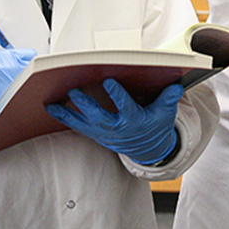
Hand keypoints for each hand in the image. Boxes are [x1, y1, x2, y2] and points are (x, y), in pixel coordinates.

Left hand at [46, 80, 181, 164]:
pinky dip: (65, 118)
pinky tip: (52, 108)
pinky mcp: (96, 134)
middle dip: (86, 105)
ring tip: (53, 104)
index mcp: (135, 120)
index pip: (126, 108)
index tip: (109, 81)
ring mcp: (105, 133)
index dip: (117, 95)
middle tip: (74, 91)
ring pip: (85, 124)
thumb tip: (176, 87)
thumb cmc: (155, 124)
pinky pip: (78, 127)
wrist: (148, 147)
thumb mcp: (165, 113)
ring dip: (68, 114)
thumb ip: (169, 99)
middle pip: (100, 117)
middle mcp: (118, 129)